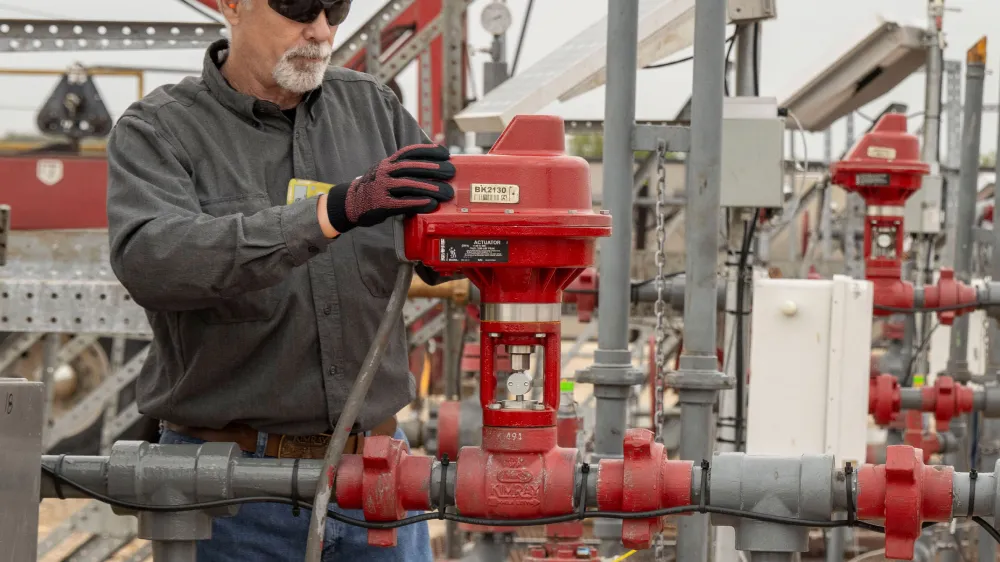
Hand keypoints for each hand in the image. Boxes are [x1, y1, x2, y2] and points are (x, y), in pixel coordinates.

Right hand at [325, 144, 454, 233]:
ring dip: (429, 187)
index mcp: (388, 163)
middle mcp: (384, 171)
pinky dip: (417, 202)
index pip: (410, 152)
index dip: (428, 150)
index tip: (445, 153)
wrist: (350, 203)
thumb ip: (404, 170)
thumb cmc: (376, 188)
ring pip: (407, 184)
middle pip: (411, 167)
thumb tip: (432, 167)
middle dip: (433, 168)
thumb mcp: (386, 173)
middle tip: (450, 172)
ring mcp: (381, 187)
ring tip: (445, 191)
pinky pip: (401, 202)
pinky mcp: (380, 204)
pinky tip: (430, 203)